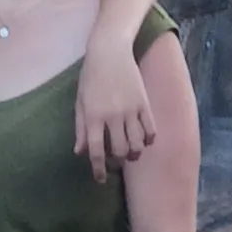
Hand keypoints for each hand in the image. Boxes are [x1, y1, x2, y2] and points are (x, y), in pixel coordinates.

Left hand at [74, 24, 158, 172]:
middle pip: (121, 151)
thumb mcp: (80, 102)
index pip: (96, 150)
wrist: (110, 51)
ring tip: (130, 154)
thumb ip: (81, 128)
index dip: (98, 169)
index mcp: (93, 116)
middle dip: (119, 162)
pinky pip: (151, 130)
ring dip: (134, 154)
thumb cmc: (91, 77)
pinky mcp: (144, 104)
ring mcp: (131, 110)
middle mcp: (113, 116)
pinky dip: (148, 140)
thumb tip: (80, 152)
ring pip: (138, 144)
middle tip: (116, 162)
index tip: (100, 179)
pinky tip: (143, 140)